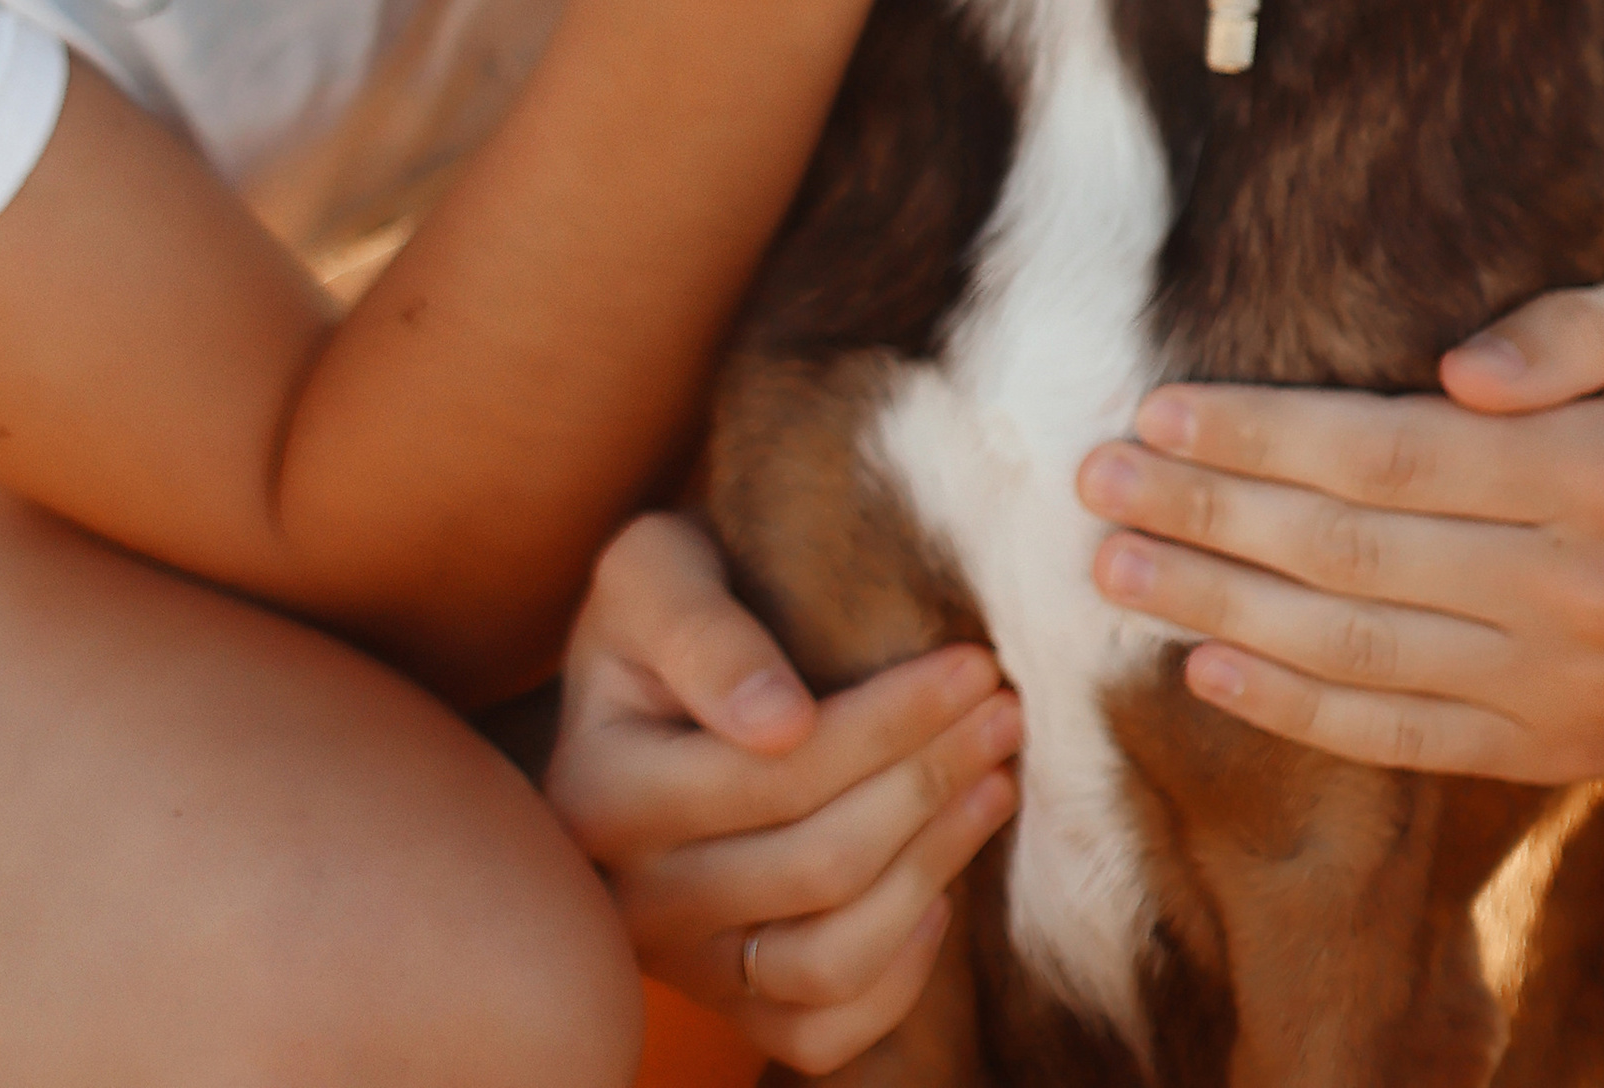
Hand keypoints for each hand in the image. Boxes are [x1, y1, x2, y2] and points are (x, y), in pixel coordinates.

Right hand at [547, 516, 1019, 1074]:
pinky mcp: (726, 1006)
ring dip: (934, 868)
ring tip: (996, 783)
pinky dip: (897, 976)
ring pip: (830, 961)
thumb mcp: (656, 570)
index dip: (891, 723)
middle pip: (818, 867)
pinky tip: (942, 893)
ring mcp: (679, 966)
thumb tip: (778, 722)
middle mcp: (630, 900)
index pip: (778, 774)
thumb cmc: (664, 601)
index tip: (975, 663)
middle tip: (1004, 712)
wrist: (644, 671)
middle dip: (931, 781)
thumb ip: (702, 631)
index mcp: (598, 793)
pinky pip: (822, 1034)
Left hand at [1075, 275, 1603, 783]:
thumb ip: (1565, 327)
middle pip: (1346, 555)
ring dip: (1216, 611)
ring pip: (1353, 652)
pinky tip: (1203, 668)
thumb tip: (1452, 369)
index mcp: (1594, 472)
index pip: (1385, 455)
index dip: (1259, 435)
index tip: (1156, 410)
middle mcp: (1572, 590)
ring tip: (1113, 571)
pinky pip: (1395, 734)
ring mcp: (1557, 685)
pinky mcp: (1546, 750)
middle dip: (1204, 515)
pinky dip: (1289, 708)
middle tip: (1093, 484)